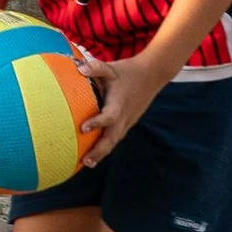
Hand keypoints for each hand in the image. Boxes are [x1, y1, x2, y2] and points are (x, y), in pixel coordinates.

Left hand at [74, 51, 167, 167]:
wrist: (152, 76)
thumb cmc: (127, 71)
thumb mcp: (112, 68)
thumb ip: (96, 67)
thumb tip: (79, 68)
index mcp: (120, 102)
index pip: (109, 116)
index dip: (97, 123)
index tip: (83, 129)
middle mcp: (125, 116)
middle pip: (113, 137)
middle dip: (99, 150)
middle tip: (85, 161)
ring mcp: (128, 121)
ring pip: (115, 140)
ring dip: (102, 153)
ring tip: (87, 163)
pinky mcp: (128, 123)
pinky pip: (116, 137)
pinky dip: (107, 146)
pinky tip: (95, 154)